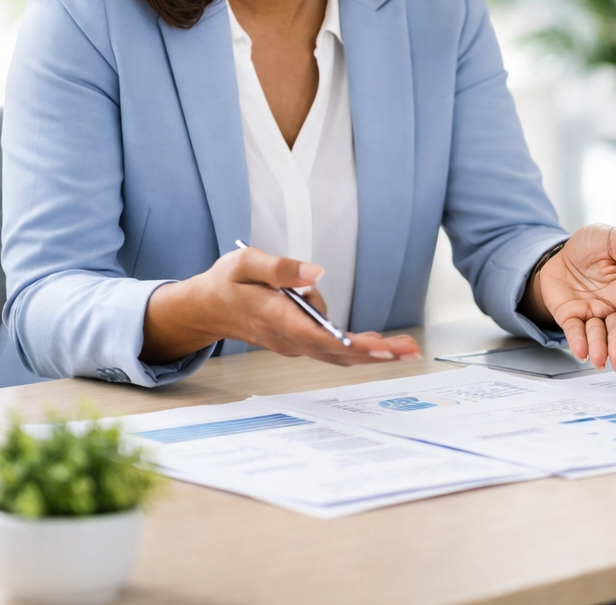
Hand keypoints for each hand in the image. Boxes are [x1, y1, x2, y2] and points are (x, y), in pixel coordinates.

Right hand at [142, 246, 421, 366]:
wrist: (207, 308)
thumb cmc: (228, 282)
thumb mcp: (246, 262)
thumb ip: (279, 268)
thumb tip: (315, 272)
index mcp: (274, 317)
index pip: (315, 335)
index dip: (348, 343)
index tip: (377, 346)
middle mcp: (287, 337)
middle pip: (335, 351)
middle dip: (374, 352)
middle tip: (408, 350)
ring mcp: (294, 343)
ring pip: (337, 352)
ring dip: (373, 352)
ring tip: (407, 347)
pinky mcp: (300, 342)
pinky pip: (333, 348)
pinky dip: (359, 347)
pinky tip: (383, 344)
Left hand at [523, 224, 615, 371]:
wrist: (561, 248)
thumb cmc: (594, 244)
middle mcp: (612, 306)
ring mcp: (591, 313)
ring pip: (598, 335)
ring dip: (600, 349)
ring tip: (599, 359)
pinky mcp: (570, 316)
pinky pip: (575, 331)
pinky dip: (578, 342)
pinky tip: (581, 352)